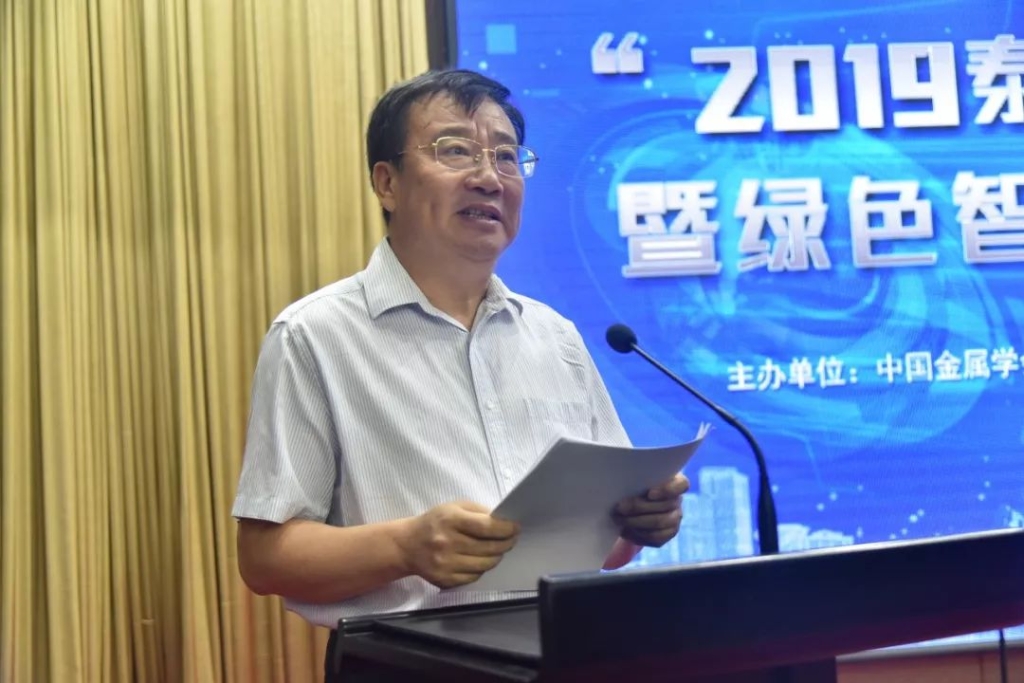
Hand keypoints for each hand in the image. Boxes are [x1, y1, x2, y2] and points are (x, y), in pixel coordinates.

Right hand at [397, 502, 519, 588]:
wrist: (407, 545)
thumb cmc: (435, 522)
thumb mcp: (454, 507)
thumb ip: (479, 512)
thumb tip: (503, 522)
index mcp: (451, 520)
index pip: (487, 527)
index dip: (506, 529)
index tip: (515, 528)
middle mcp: (447, 543)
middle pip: (489, 548)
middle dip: (505, 543)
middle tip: (511, 539)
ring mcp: (446, 564)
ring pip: (484, 565)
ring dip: (496, 557)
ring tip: (497, 550)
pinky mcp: (445, 580)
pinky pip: (474, 577)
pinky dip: (481, 569)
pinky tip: (480, 560)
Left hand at [612, 474, 689, 547]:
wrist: (634, 505)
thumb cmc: (636, 485)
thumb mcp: (638, 478)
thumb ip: (637, 478)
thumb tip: (622, 480)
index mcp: (676, 482)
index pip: (682, 485)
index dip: (667, 490)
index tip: (650, 494)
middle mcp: (677, 501)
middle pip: (664, 506)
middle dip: (639, 507)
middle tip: (620, 507)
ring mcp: (675, 519)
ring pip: (659, 523)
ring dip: (636, 522)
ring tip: (619, 518)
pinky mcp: (667, 534)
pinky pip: (655, 538)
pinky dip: (638, 534)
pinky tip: (625, 529)